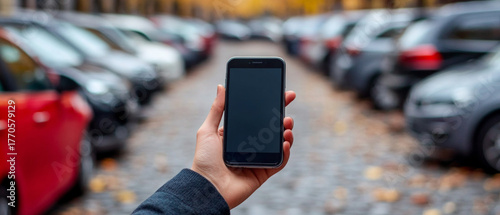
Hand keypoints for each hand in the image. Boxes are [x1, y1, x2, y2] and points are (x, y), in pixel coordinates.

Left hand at [192, 84, 295, 208]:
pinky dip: (285, 153)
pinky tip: (285, 143)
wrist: (207, 187)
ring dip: (286, 133)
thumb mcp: (207, 131)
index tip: (282, 94)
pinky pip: (279, 162)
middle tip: (287, 112)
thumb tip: (221, 86)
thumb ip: (216, 109)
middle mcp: (250, 145)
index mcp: (237, 134)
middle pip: (270, 129)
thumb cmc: (204, 160)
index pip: (257, 117)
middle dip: (282, 119)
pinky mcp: (263, 172)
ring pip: (278, 144)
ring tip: (287, 126)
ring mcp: (258, 159)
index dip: (270, 106)